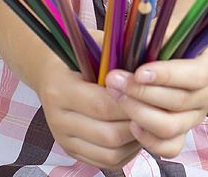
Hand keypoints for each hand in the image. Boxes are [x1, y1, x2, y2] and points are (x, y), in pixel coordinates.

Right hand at [36, 31, 141, 169]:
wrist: (50, 73)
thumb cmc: (79, 56)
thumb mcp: (95, 47)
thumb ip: (119, 55)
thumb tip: (154, 57)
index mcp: (60, 90)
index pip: (103, 105)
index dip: (131, 102)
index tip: (151, 92)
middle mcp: (58, 120)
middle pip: (108, 134)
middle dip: (137, 124)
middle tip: (156, 110)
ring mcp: (64, 139)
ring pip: (110, 153)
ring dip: (135, 140)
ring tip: (149, 121)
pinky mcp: (72, 151)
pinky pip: (106, 161)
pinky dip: (127, 151)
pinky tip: (136, 133)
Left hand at [104, 42, 207, 157]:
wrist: (177, 52)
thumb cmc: (169, 37)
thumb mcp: (167, 28)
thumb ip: (158, 35)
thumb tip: (140, 41)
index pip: (196, 75)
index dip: (168, 75)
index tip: (139, 72)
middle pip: (179, 102)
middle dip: (142, 93)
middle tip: (114, 81)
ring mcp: (198, 117)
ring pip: (172, 127)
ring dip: (140, 113)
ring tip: (117, 97)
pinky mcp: (184, 133)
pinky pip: (169, 148)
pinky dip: (149, 140)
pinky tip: (131, 123)